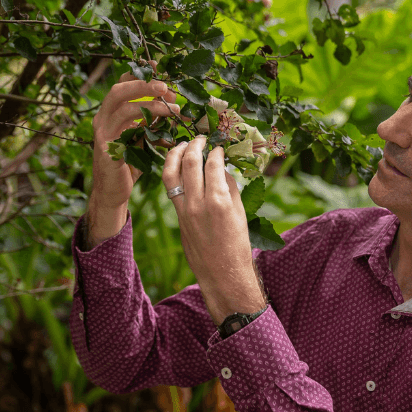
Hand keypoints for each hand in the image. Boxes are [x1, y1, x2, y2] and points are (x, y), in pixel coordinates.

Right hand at [89, 60, 187, 209]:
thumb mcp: (143, 136)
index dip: (139, 74)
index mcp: (110, 112)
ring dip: (150, 105)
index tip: (158, 66)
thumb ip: (152, 119)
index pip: (122, 84)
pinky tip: (161, 129)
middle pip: (118, 90)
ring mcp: (102, 133)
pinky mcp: (107, 149)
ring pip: (123, 108)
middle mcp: (102, 118)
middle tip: (165, 85)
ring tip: (171, 108)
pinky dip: (144, 127)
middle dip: (143, 84)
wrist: (113, 192)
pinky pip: (125, 132)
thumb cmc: (129, 162)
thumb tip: (173, 101)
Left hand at [163, 136, 265, 324]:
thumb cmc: (237, 244)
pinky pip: (171, 187)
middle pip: (190, 162)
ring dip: (176, 153)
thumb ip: (230, 187)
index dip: (216, 150)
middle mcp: (199, 203)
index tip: (219, 146)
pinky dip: (173, 171)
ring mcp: (185, 210)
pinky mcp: (178, 216)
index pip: (213, 164)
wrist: (222, 273)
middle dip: (195, 145)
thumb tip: (221, 168)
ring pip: (172, 172)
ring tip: (183, 144)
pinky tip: (177, 164)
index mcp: (219, 201)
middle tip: (201, 139)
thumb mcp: (239, 212)